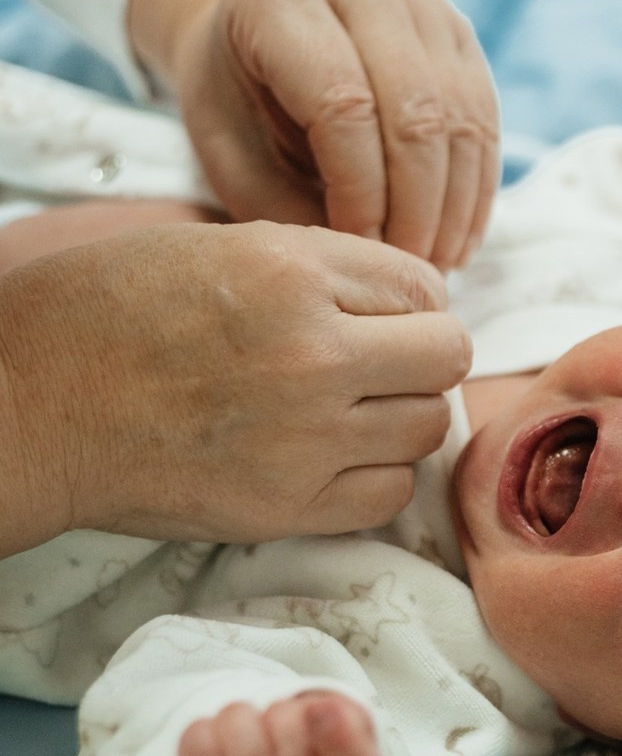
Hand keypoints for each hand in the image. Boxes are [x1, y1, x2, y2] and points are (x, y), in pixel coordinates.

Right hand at [0, 220, 470, 553]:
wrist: (26, 406)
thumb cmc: (105, 313)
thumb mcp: (214, 247)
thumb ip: (321, 268)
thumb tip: (408, 299)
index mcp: (290, 272)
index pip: (426, 287)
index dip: (412, 302)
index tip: (383, 317)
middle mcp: (312, 355)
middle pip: (446, 357)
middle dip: (421, 356)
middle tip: (379, 363)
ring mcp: (306, 440)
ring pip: (427, 428)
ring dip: (399, 417)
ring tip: (347, 410)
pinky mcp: (288, 508)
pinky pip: (390, 493)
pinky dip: (375, 476)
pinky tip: (332, 457)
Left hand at [131, 0, 498, 269]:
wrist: (256, 25)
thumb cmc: (236, 98)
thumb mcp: (229, 153)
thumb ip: (289, 207)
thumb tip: (369, 266)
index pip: (344, 106)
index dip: (361, 195)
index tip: (361, 255)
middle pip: (417, 114)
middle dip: (418, 211)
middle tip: (406, 273)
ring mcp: (419, 1)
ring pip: (462, 121)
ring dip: (454, 210)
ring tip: (434, 267)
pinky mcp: (459, 32)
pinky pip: (485, 122)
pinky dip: (476, 193)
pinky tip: (457, 242)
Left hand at [140, 691, 382, 755]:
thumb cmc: (318, 739)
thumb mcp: (347, 723)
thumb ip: (343, 718)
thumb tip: (323, 713)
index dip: (337, 742)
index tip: (321, 707)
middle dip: (281, 719)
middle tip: (279, 709)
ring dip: (240, 724)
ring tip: (247, 714)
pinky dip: (201, 739)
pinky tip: (214, 730)